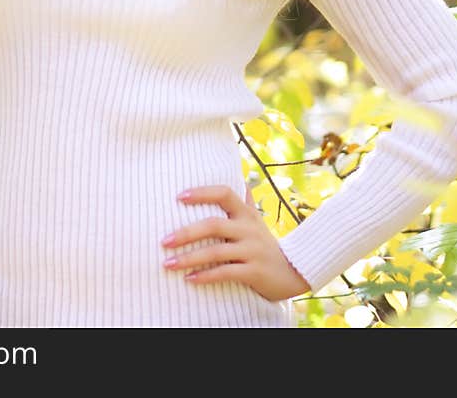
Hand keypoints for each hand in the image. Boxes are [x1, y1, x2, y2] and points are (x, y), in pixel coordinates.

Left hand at [161, 185, 311, 301]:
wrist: (293, 272)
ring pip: (216, 252)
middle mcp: (248, 228)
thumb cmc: (264, 242)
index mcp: (245, 213)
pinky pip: (226, 273)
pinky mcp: (254, 272)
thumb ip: (244, 200)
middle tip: (163, 240)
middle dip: (186, 232)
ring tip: (167, 263)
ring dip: (189, 258)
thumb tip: (237, 177)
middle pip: (214, 225)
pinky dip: (206, 276)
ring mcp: (252, 250)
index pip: (224, 193)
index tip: (179, 196)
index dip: (202, 192)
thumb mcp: (255, 219)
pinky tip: (189, 279)